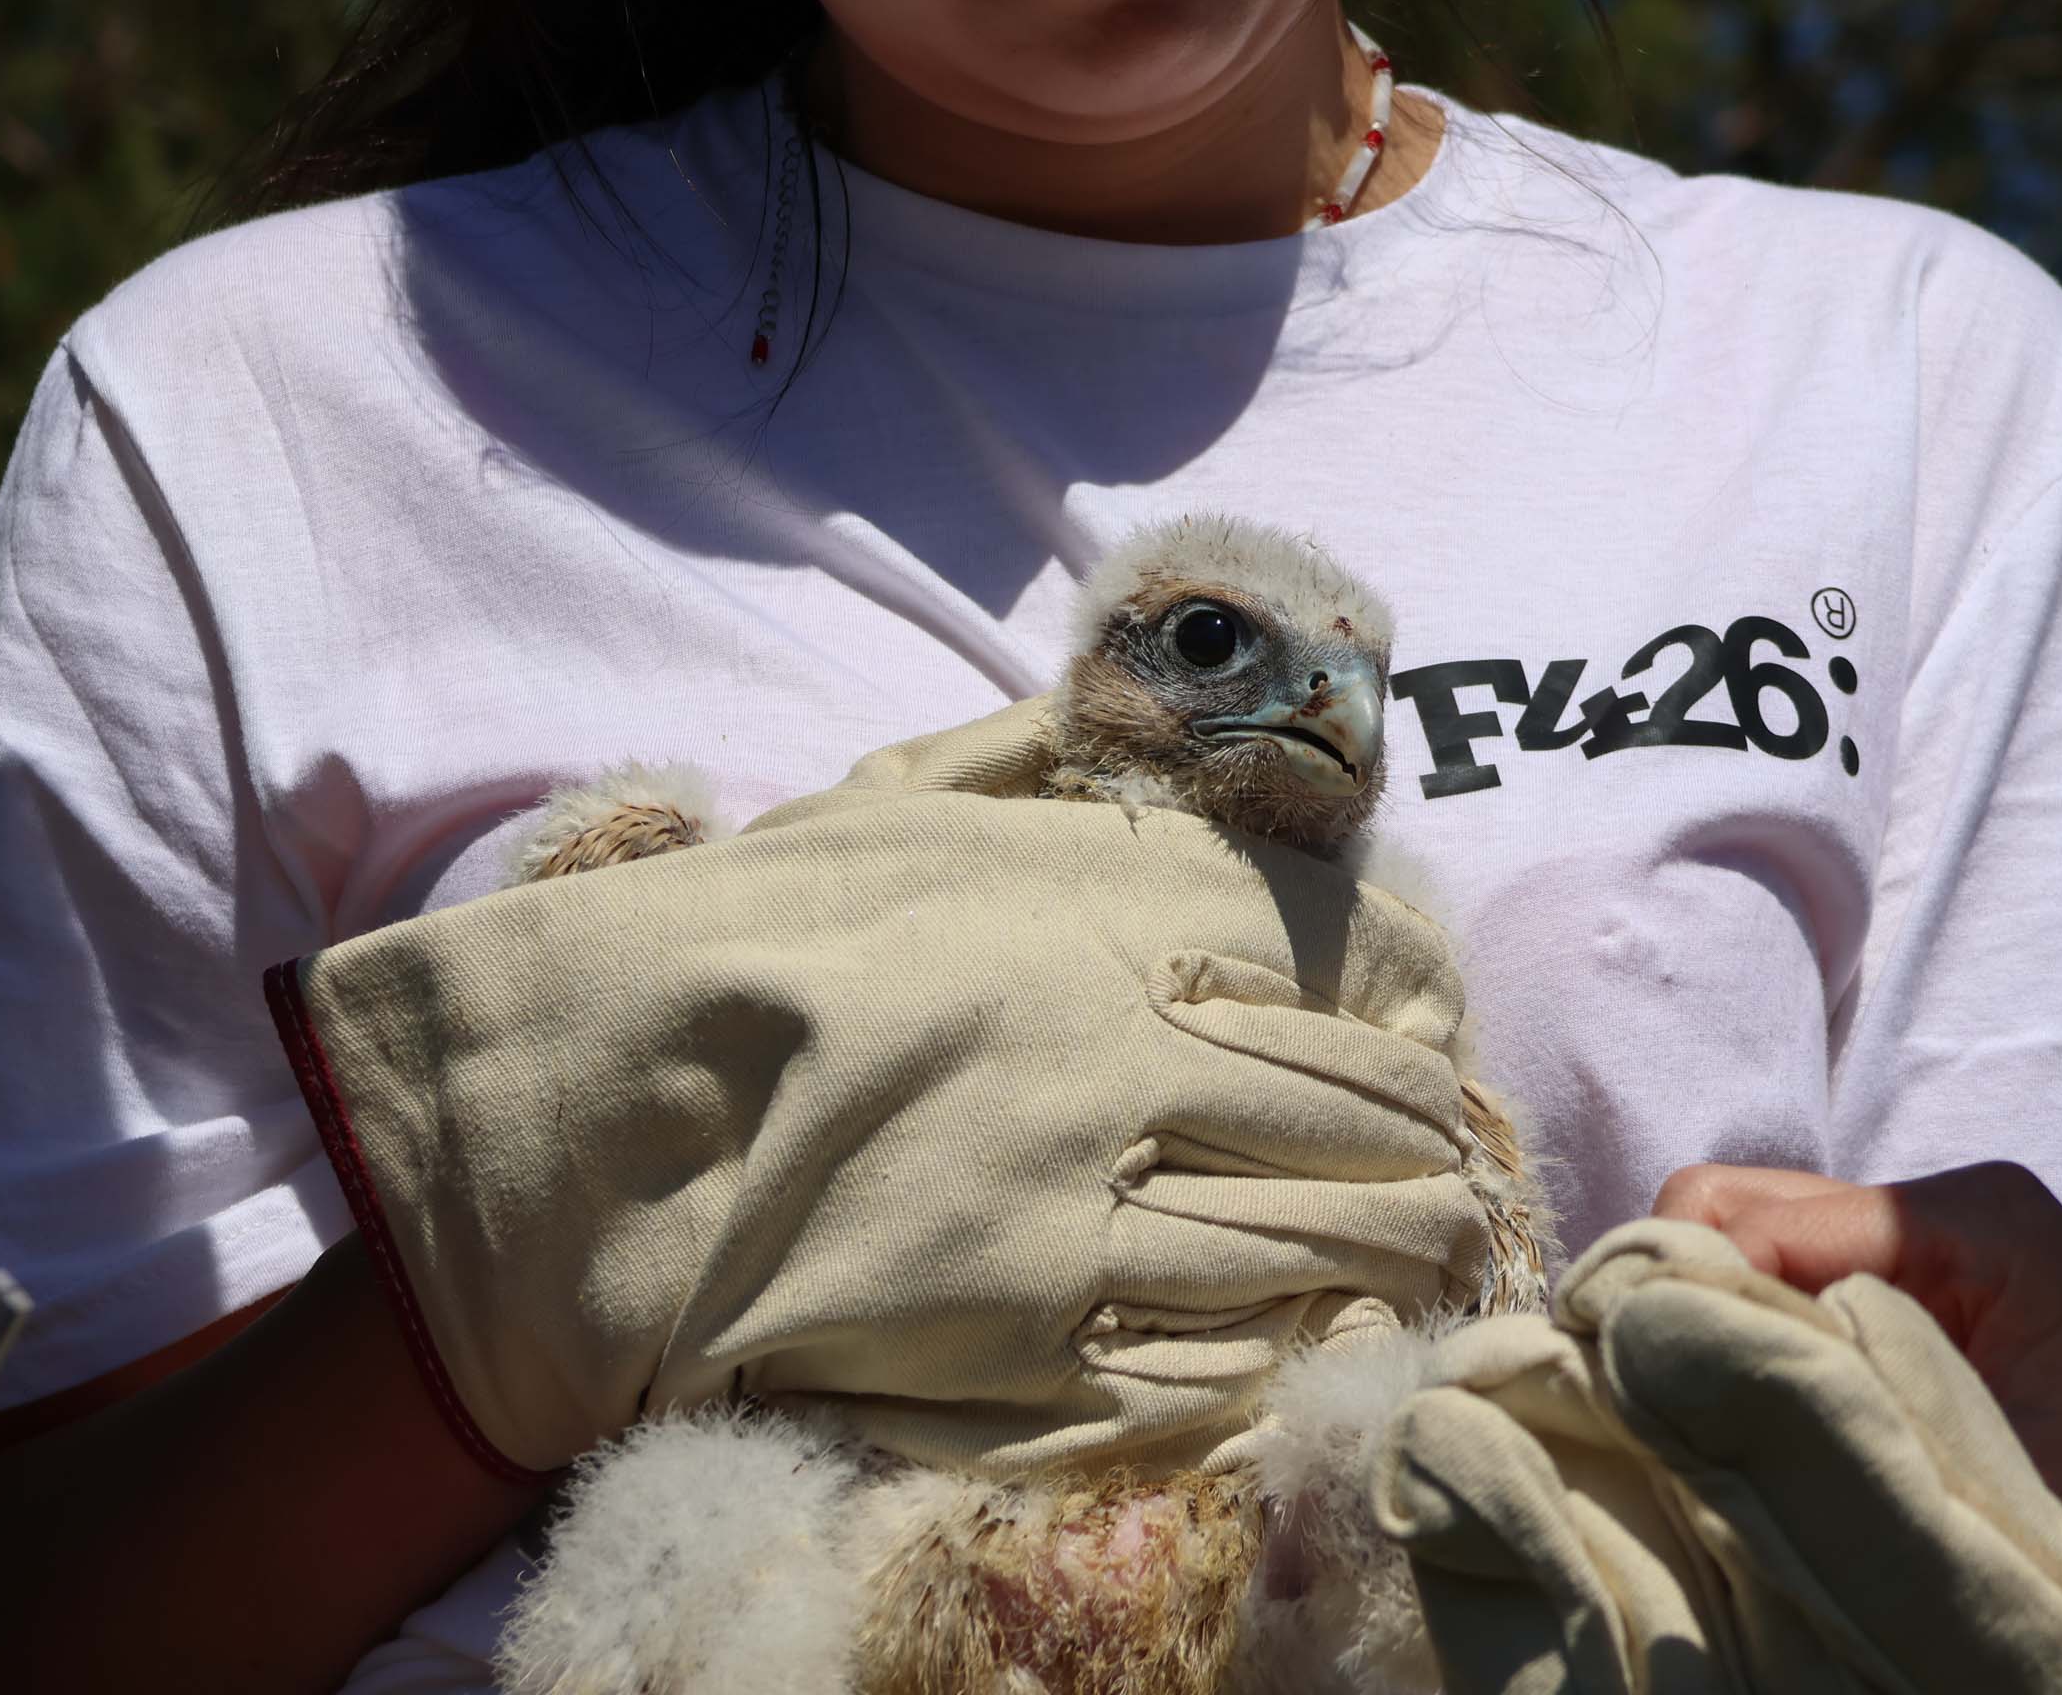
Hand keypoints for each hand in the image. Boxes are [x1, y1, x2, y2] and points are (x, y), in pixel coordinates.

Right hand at [271, 696, 1494, 1478]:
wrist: (594, 1120)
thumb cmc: (734, 941)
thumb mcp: (883, 799)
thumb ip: (1027, 757)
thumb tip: (1129, 696)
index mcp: (1107, 931)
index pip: (1333, 986)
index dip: (1410, 1040)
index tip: (1439, 1065)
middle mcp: (1126, 1069)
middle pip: (1348, 1124)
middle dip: (1430, 1161)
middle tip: (1467, 1185)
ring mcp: (1085, 1220)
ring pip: (1309, 1251)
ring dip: (1392, 1262)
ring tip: (1431, 1267)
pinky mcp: (1030, 1351)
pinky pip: (1208, 1365)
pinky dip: (1285, 1354)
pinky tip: (1319, 1345)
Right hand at [1375, 1218, 2061, 1694]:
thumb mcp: (2010, 1473)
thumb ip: (1860, 1422)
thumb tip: (1698, 1412)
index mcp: (1949, 1220)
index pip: (1737, 1216)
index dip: (1662, 1297)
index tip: (1611, 1389)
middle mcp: (1927, 1204)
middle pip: (1724, 1203)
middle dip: (1669, 1296)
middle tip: (1645, 1410)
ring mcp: (1927, 1237)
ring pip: (1748, 1237)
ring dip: (1713, 1318)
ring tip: (1695, 1419)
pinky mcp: (1928, 1282)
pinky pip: (1796, 1278)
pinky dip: (1758, 1333)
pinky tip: (1758, 1413)